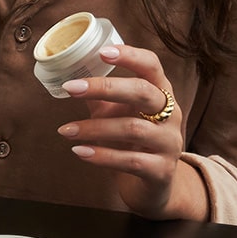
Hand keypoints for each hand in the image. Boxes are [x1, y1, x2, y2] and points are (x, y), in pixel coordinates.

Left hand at [56, 44, 206, 220]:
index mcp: (160, 93)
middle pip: (143, 92)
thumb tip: (67, 74)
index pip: (152, 66)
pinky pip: (131, 161)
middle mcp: (170, 115)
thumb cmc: (131, 141)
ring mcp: (169, 143)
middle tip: (70, 88)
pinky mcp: (162, 171)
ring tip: (65, 130)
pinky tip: (79, 151)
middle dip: (105, 88)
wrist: (154, 185)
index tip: (102, 52)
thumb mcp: (117, 113)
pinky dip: (102, 155)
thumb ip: (99, 96)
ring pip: (133, 128)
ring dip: (93, 128)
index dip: (130, 56)